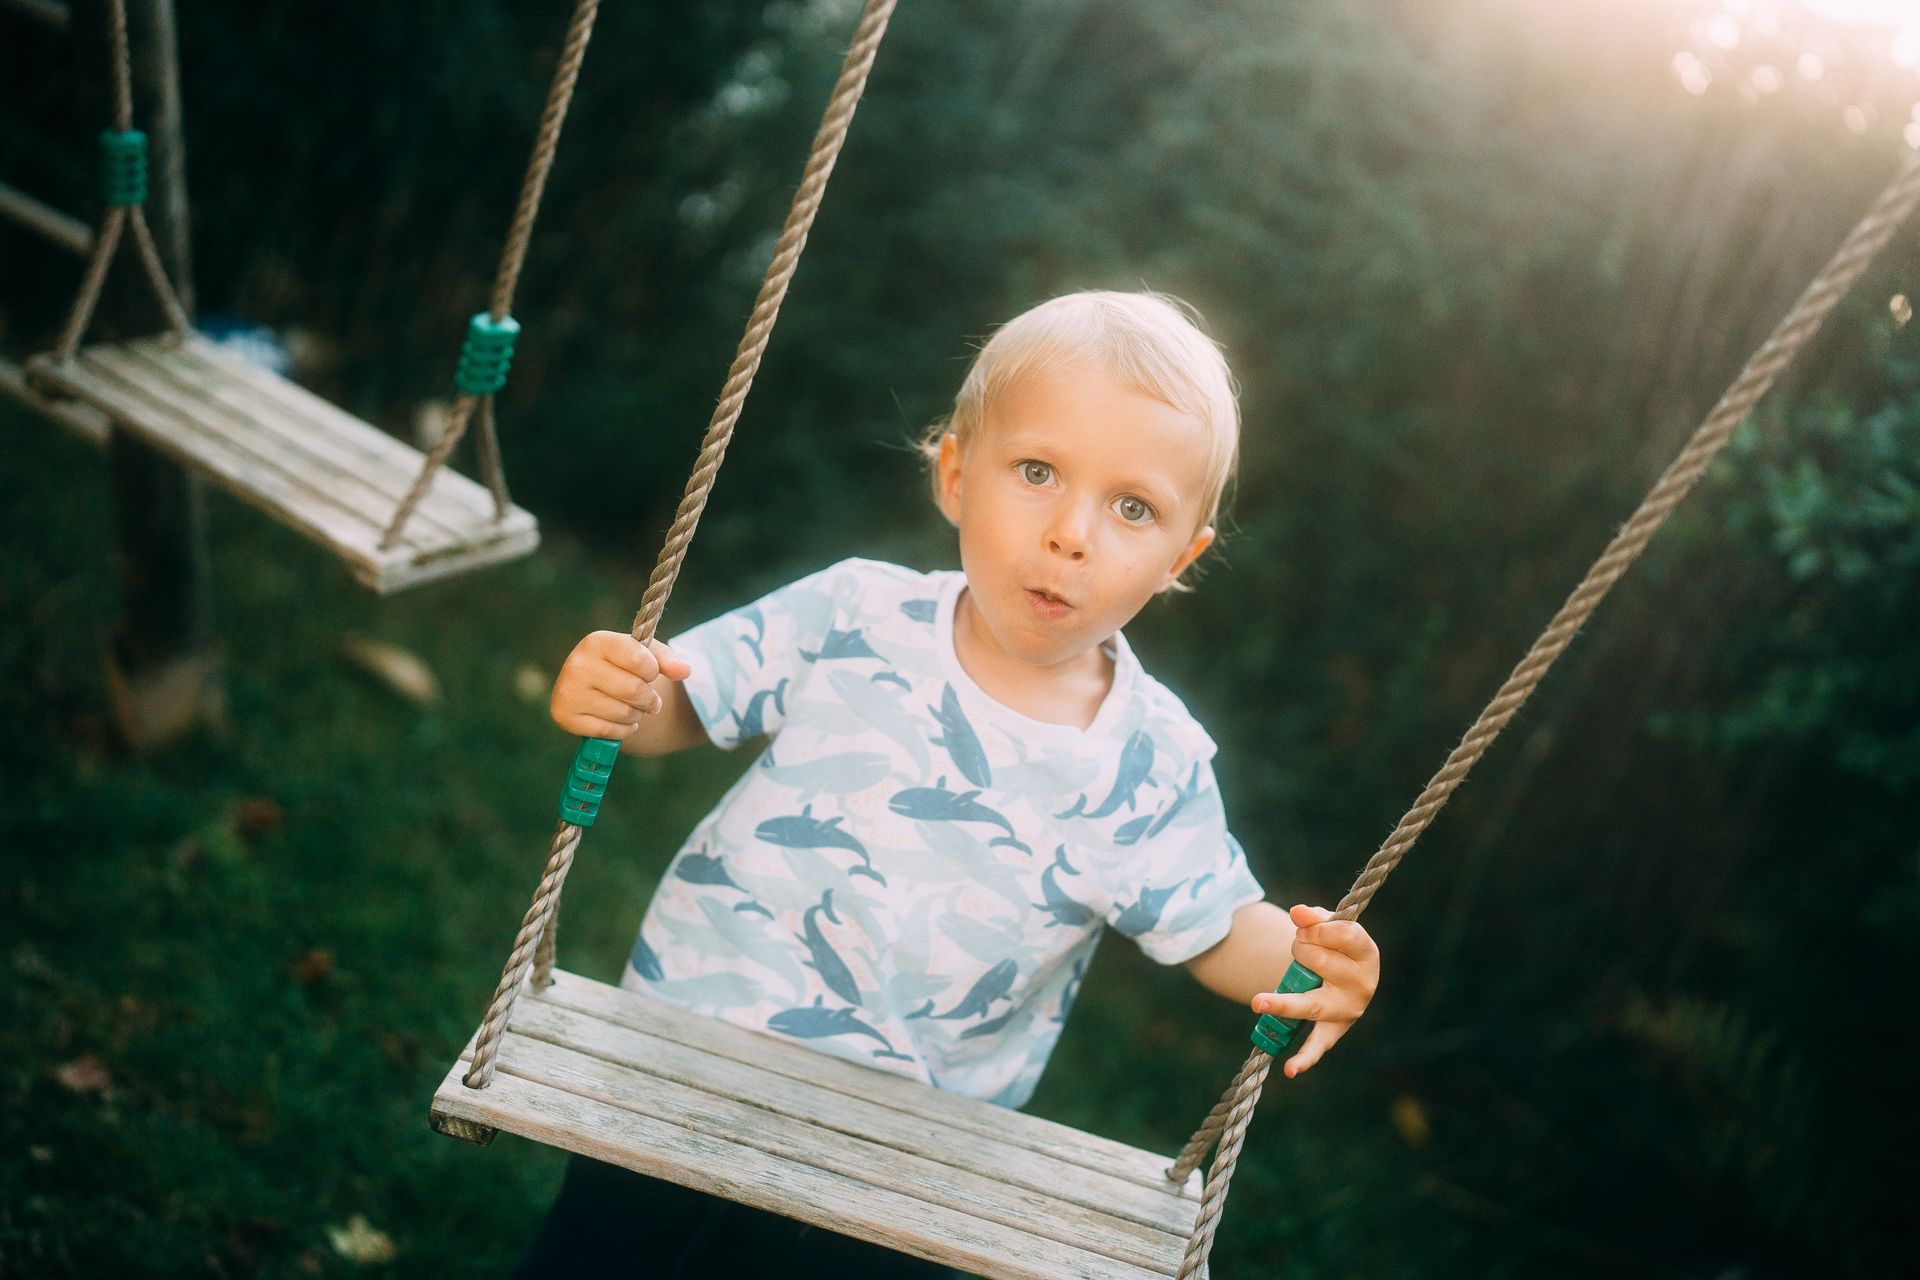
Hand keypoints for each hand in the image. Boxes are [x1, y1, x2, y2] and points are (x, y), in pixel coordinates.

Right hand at [550, 630, 692, 739]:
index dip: (653, 671)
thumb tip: (685, 671)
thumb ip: (667, 660)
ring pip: (623, 713)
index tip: (649, 672)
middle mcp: (577, 664)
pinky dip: (622, 730)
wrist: (589, 688)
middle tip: (648, 699)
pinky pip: (610, 732)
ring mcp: (568, 692)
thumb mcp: (644, 656)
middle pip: (633, 689)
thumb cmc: (621, 667)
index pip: (638, 659)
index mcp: (597, 642)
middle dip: (649, 698)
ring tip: (631, 707)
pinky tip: (617, 720)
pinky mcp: (565, 717)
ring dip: (636, 715)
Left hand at [1252, 904, 1379, 1078]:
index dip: (1317, 928)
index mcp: (1367, 952)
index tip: (1300, 924)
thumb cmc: (1333, 944)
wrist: (1338, 973)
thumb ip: (1313, 917)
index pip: (1343, 936)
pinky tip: (1290, 1069)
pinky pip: (1318, 1046)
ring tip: (1257, 1002)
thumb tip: (1297, 914)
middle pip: (1319, 963)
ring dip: (1282, 1003)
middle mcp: (1363, 985)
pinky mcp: (1333, 1031)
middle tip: (1300, 948)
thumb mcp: (1328, 926)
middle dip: (1299, 951)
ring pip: (1311, 1003)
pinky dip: (1305, 1058)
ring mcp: (1347, 1011)